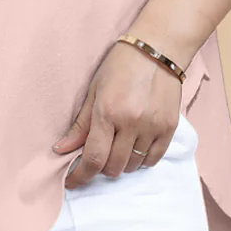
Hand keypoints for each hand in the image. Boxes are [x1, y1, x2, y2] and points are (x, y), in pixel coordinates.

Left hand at [52, 40, 182, 188]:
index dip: (80, 176)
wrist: (157, 49)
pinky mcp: (169, 128)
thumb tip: (61, 150)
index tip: (72, 181)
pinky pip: (153, 159)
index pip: (93, 158)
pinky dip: (141, 160)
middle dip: (100, 168)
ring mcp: (152, 127)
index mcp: (107, 112)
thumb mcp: (94, 90)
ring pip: (133, 165)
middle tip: (96, 157)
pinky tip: (134, 147)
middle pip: (113, 167)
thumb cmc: (120, 65)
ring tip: (116, 147)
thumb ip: (80, 124)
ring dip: (121, 163)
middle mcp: (131, 123)